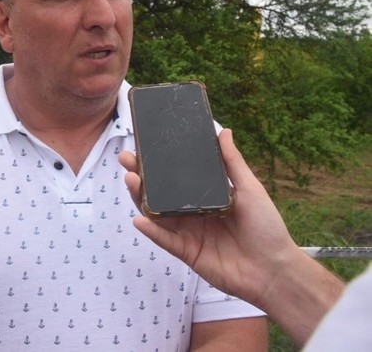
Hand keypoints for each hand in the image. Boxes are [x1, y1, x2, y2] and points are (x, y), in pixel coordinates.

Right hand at [119, 129, 297, 304]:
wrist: (274, 269)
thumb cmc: (267, 227)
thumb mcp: (250, 188)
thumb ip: (232, 162)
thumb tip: (225, 131)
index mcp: (206, 196)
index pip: (176, 176)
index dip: (158, 163)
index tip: (143, 146)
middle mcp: (193, 212)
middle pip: (160, 192)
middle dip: (140, 176)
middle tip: (127, 159)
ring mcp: (188, 233)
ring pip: (157, 213)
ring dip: (141, 198)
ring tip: (131, 180)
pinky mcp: (186, 252)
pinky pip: (164, 239)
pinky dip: (151, 230)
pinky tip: (140, 219)